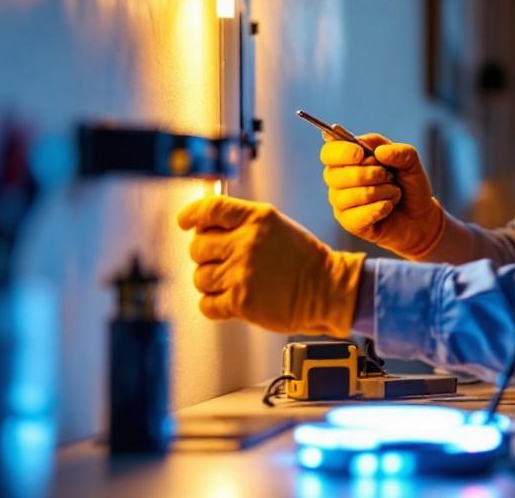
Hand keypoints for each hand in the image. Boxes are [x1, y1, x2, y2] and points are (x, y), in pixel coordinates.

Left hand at [176, 196, 364, 335]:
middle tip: (224, 263)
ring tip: (234, 283)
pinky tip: (231, 302)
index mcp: (257, 218)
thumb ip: (242, 224)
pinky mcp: (241, 301)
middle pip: (198, 247)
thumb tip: (203, 228)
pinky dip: (215, 306)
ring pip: (200, 277)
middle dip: (206, 257)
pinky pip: (207, 305)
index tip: (185, 222)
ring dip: (212, 283)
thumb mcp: (276, 227)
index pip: (210, 209)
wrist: (329, 289)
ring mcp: (242, 272)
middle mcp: (247, 242)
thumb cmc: (304, 260)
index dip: (191, 215)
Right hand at [320, 133, 445, 259]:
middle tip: (389, 176)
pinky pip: (357, 216)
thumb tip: (379, 152)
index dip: (341, 151)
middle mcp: (339, 181)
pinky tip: (388, 206)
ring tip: (393, 192)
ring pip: (348, 196)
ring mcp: (341, 204)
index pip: (329, 152)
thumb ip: (400, 152)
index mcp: (347, 159)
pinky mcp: (349, 224)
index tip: (360, 154)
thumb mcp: (411, 162)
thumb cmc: (409, 186)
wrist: (420, 217)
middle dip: (368, 174)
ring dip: (379, 192)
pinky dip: (379, 208)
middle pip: (334, 175)